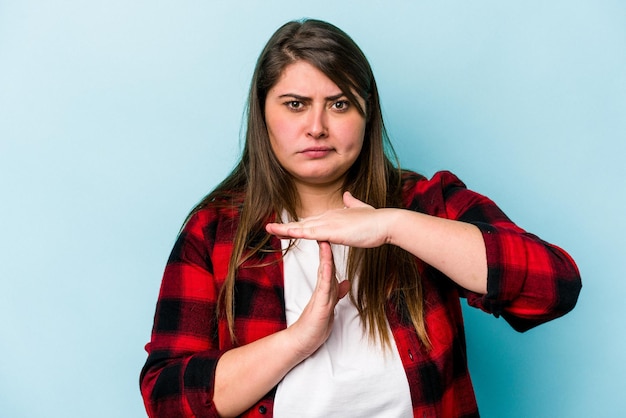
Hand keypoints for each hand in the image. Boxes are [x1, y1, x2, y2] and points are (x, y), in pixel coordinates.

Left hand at [265, 192, 393, 247]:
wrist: (386, 222)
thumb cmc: (376, 220)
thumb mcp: (360, 209)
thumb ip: (352, 202)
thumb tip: (347, 195)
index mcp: (333, 215)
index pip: (310, 221)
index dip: (297, 225)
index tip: (285, 228)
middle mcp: (328, 217)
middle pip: (302, 222)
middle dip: (285, 226)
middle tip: (269, 228)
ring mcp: (330, 223)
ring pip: (303, 226)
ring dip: (285, 229)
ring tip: (270, 229)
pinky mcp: (334, 231)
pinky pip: (312, 233)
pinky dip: (298, 232)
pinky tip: (288, 233)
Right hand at [286, 241, 350, 358]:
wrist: (302, 342)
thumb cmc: (314, 325)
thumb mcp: (330, 306)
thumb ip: (337, 293)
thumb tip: (345, 282)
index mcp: (325, 289)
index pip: (330, 266)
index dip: (333, 251)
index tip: (335, 237)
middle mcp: (322, 289)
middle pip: (326, 265)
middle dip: (327, 248)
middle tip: (327, 231)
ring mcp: (320, 296)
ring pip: (324, 273)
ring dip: (325, 257)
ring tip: (325, 241)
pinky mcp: (319, 305)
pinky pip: (324, 287)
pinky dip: (326, 274)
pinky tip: (327, 264)